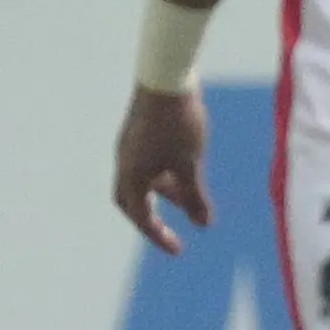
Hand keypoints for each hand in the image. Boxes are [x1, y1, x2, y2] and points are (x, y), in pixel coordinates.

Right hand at [113, 86, 212, 250]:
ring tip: (193, 204)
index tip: (177, 250)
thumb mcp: (192, 164)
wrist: (166, 78)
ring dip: (165, 195)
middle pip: (133, 202)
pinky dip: (165, 176)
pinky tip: (187, 173)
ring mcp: (130, 148)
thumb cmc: (179, 124)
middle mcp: (124, 164)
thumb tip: (204, 225)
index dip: (158, 236)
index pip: (142, 216)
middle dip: (151, 219)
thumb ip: (196, 196)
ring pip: (144, 181)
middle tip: (170, 234)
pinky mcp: (139, 134)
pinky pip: (148, 166)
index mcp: (132, 176)